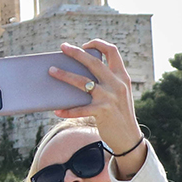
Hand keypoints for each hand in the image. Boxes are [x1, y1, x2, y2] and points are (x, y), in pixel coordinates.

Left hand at [51, 41, 146, 170]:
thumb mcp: (118, 93)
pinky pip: (80, 109)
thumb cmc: (119, 114)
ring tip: (51, 71)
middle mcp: (117, 84)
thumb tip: (79, 73)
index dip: (98, 44)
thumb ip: (107, 82)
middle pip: (93, 62)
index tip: (84, 45)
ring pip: (83, 82)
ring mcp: (110, 97)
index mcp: (122, 76)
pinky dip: (67, 110)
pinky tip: (57, 111)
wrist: (129, 137)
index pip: (112, 51)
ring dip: (65, 75)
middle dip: (76, 53)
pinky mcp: (103, 112)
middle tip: (63, 47)